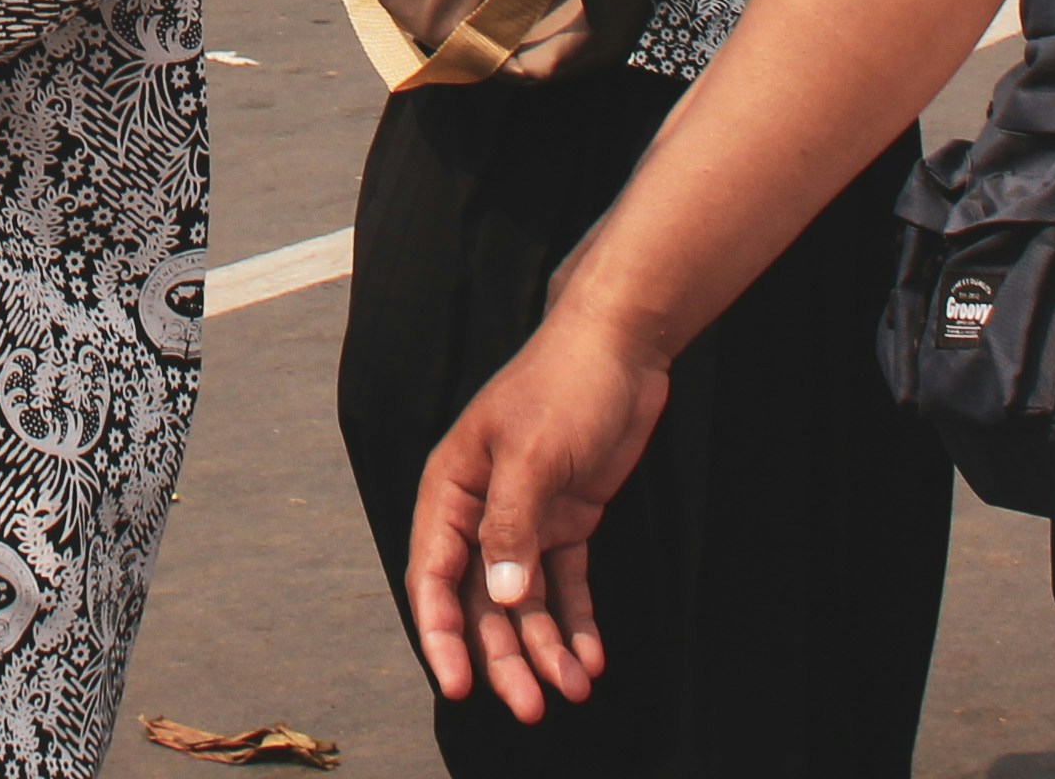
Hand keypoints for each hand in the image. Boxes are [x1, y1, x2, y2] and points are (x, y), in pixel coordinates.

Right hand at [404, 309, 669, 722]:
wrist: (620, 346)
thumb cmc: (562, 385)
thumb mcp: (532, 454)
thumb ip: (512, 526)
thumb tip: (498, 597)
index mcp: (451, 489)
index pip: (433, 574)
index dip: (441, 634)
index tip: (459, 686)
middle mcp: (481, 511)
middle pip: (482, 601)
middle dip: (504, 657)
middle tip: (531, 708)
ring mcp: (526, 519)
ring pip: (524, 602)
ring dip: (544, 648)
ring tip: (572, 690)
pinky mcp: (568, 520)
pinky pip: (565, 586)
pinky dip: (576, 623)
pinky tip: (591, 658)